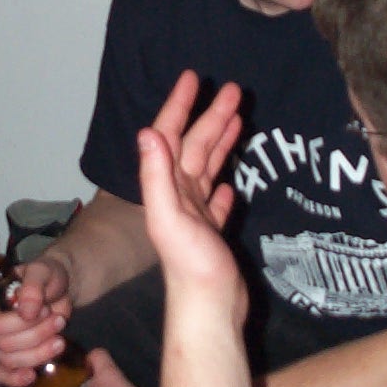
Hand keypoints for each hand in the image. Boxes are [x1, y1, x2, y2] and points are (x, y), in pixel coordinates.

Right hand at [0, 255, 75, 386]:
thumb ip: (32, 288)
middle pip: (4, 344)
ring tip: (60, 339)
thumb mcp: (41, 272)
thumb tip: (26, 312)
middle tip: (59, 322)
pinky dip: (17, 379)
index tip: (45, 310)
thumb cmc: (45, 277)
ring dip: (39, 352)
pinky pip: (3, 375)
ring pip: (10, 360)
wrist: (56, 291)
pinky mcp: (4, 359)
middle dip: (37, 336)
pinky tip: (32, 376)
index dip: (22, 323)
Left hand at [138, 71, 245, 301]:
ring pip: (207, 168)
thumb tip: (148, 131)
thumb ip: (156, 176)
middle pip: (194, 146)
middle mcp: (177, 198)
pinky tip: (230, 181)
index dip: (179, 106)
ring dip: (220, 142)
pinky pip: (217, 202)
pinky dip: (223, 186)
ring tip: (238, 119)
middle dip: (210, 116)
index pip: (170, 136)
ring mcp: (195, 216)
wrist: (208, 309)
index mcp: (166, 188)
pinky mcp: (211, 234)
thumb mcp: (169, 217)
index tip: (193, 77)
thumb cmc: (190, 267)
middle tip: (233, 89)